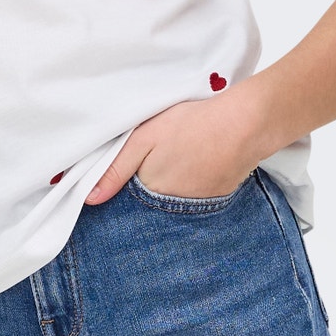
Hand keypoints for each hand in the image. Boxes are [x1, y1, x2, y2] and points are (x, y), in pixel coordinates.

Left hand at [84, 82, 270, 205]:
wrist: (244, 125)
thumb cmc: (191, 125)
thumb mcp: (144, 138)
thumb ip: (115, 168)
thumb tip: (90, 200)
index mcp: (150, 194)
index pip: (128, 202)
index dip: (125, 189)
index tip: (129, 174)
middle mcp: (172, 210)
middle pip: (151, 203)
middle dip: (149, 188)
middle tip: (163, 158)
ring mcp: (197, 208)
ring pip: (174, 201)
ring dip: (173, 186)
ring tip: (182, 158)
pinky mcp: (217, 201)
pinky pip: (196, 198)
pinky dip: (194, 184)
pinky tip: (199, 163)